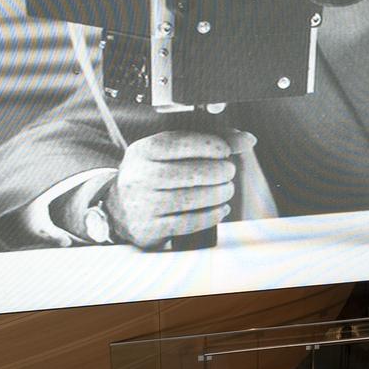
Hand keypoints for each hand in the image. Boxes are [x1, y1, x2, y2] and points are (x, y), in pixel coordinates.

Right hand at [105, 129, 256, 248]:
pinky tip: (220, 208)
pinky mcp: (151, 228)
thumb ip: (210, 140)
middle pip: (191, 172)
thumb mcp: (173, 151)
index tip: (224, 150)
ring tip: (226, 190)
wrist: (121, 208)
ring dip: (219, 193)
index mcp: (144, 150)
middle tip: (228, 172)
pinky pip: (189, 222)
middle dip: (220, 171)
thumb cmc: (156, 173)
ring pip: (192, 198)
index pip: (183, 142)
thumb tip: (247, 140)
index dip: (212, 145)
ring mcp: (143, 204)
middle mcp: (140, 177)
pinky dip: (212, 215)